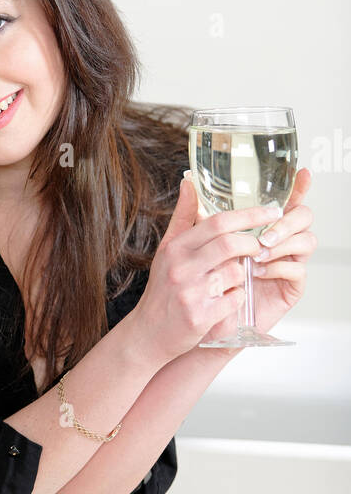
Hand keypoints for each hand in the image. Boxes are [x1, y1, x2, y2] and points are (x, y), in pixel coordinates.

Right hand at [128, 176, 283, 361]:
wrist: (148, 333)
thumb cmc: (163, 289)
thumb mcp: (167, 250)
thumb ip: (183, 217)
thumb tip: (189, 182)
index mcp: (175, 248)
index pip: (217, 222)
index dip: (249, 215)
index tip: (271, 212)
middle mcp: (181, 268)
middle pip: (230, 244)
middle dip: (253, 244)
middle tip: (260, 247)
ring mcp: (190, 293)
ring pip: (236, 273)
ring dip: (244, 275)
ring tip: (237, 278)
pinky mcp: (200, 317)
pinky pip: (235, 300)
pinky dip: (238, 298)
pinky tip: (229, 300)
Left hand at [201, 168, 314, 341]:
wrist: (201, 320)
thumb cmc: (203, 281)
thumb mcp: (194, 245)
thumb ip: (196, 215)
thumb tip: (188, 183)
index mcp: (263, 227)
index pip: (286, 202)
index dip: (299, 188)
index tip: (303, 174)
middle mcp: (280, 241)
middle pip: (302, 217)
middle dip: (287, 221)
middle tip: (265, 234)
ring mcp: (288, 262)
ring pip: (305, 241)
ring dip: (282, 244)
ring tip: (258, 253)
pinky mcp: (290, 287)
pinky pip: (297, 270)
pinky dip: (278, 267)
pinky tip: (260, 271)